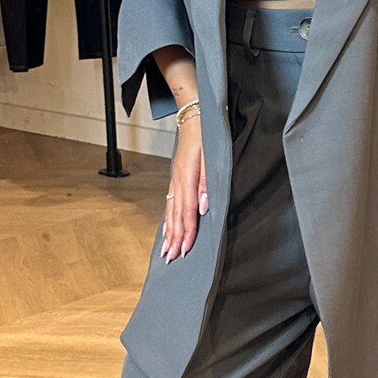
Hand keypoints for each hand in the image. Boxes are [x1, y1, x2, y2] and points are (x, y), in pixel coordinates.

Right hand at [162, 116, 207, 260]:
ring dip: (169, 233)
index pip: (188, 212)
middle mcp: (178, 183)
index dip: (187, 233)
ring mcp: (175, 181)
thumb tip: (204, 207)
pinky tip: (167, 228)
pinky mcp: (176, 179)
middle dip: (174, 239)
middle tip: (171, 259)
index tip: (186, 250)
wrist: (193, 118)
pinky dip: (167, 219)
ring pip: (170, 212)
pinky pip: (169, 204)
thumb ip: (208, 183)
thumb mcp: (212, 157)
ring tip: (166, 250)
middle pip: (176, 216)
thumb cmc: (206, 136)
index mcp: (187, 179)